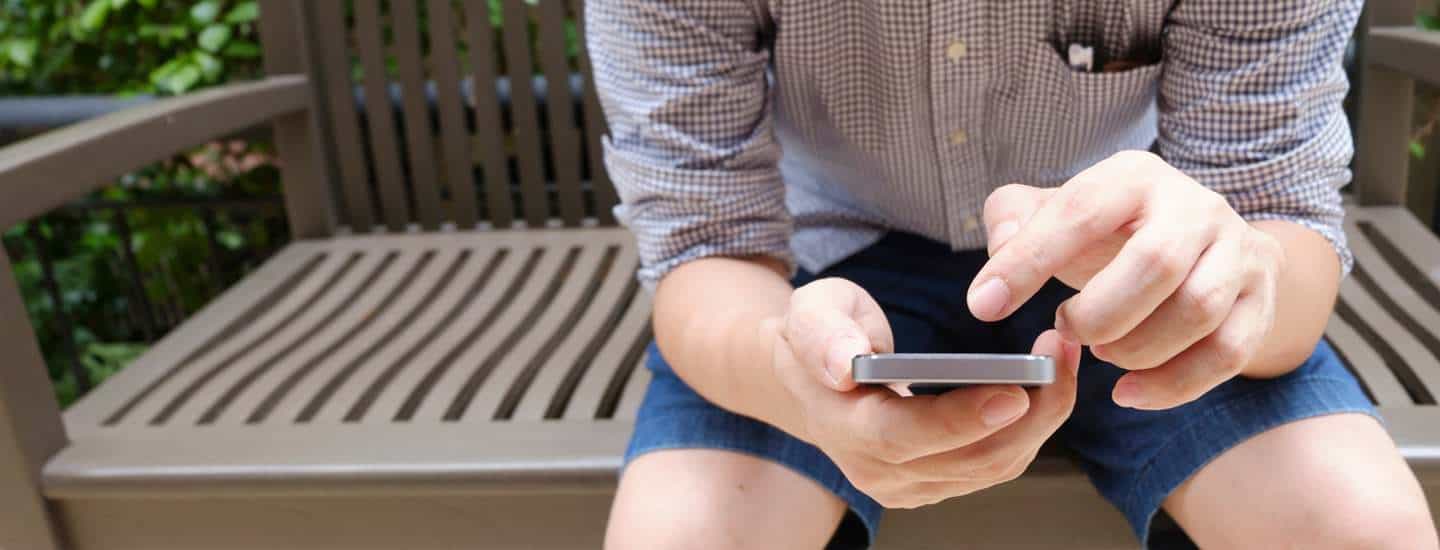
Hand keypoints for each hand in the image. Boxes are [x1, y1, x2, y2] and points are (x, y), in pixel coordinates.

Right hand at [765, 278, 1080, 508]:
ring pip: (993, 466)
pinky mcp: (937, 483)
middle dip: (1030, 412)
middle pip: (968, 459)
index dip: (961, 421)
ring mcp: (910, 485)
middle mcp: (877, 471)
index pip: (904, 436)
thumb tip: (845, 364)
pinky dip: (1031, 427)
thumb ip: (822, 333)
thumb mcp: (810, 311)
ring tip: (1063, 359)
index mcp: (844, 428)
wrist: (816, 378)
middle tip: (1060, 353)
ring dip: (1041, 418)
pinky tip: (1048, 385)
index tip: (1016, 392)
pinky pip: (995, 465)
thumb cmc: (822, 335)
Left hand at [969, 150, 1284, 409]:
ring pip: (1197, 310)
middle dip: (1099, 312)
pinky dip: (1174, 385)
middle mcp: (1194, 206)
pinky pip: (1228, 352)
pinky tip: (1129, 392)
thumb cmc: (1110, 232)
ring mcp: (1236, 251)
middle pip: (1155, 263)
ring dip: (1138, 347)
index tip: (984, 306)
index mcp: (1133, 177)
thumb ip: (1013, 218)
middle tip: (1066, 329)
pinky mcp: (1259, 299)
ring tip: (1103, 351)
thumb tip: (1000, 251)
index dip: (1028, 261)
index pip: (1079, 212)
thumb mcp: (1057, 210)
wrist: (1202, 244)